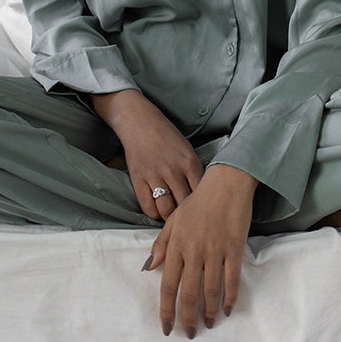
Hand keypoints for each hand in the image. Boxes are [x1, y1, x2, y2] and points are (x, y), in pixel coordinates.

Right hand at [91, 89, 203, 218]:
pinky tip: (158, 209)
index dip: (202, 206)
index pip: (201, 194)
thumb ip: (194, 172)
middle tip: (187, 219)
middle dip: (187, 214)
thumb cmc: (166, 136)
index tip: (202, 211)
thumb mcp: (187, 150)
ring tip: (172, 216)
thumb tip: (202, 196)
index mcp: (189, 162)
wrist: (140, 122)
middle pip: (185, 205)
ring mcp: (155, 175)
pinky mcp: (138, 180)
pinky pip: (148, 207)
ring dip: (170, 216)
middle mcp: (173, 170)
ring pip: (167, 210)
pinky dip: (154, 213)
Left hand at [143, 163, 257, 337]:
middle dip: (188, 317)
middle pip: (189, 293)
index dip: (166, 309)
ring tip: (208, 323)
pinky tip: (227, 309)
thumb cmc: (198, 201)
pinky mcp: (234, 248)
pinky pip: (232, 279)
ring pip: (211, 290)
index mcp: (177, 244)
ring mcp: (215, 250)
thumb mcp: (174, 219)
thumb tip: (150, 268)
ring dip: (209, 311)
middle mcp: (194, 250)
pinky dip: (230, 298)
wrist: (225, 183)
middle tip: (190, 332)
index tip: (167, 327)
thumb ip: (162, 244)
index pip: (168, 284)